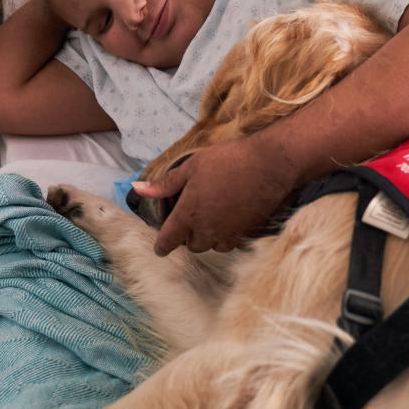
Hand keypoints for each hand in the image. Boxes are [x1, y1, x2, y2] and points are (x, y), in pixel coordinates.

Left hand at [131, 137, 298, 255]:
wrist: (270, 165)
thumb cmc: (228, 161)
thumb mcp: (192, 167)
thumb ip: (165, 184)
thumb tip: (138, 190)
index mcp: (189, 214)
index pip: (168, 240)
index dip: (162, 246)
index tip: (160, 247)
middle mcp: (208, 230)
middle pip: (192, 245)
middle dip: (189, 235)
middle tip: (194, 217)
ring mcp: (230, 235)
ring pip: (213, 245)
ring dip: (210, 236)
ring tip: (215, 215)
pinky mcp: (248, 234)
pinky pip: (232, 242)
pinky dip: (229, 234)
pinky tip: (233, 216)